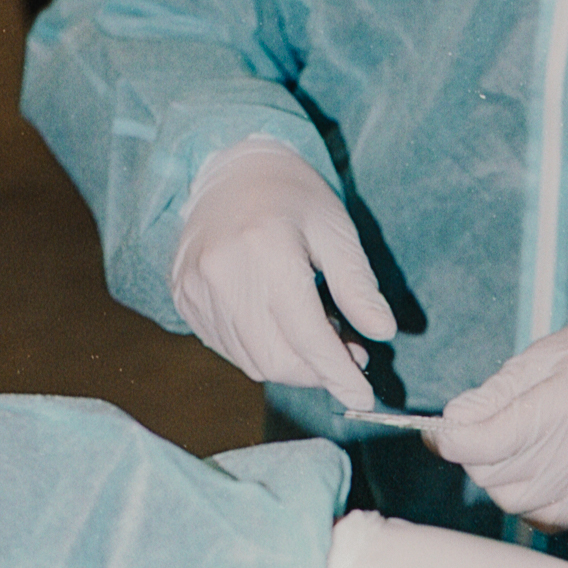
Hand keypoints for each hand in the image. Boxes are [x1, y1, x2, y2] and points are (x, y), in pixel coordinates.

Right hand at [170, 137, 395, 407]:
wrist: (230, 170)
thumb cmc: (294, 199)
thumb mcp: (336, 232)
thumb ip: (357, 286)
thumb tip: (383, 333)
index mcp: (266, 250)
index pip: (306, 335)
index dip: (338, 373)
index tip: (363, 398)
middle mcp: (222, 273)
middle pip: (277, 359)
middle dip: (318, 372)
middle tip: (348, 352)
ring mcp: (196, 288)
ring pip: (253, 361)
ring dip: (293, 363)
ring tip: (316, 329)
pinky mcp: (184, 298)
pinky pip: (230, 349)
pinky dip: (263, 351)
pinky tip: (281, 324)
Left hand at [434, 315, 567, 528]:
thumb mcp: (535, 359)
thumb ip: (490, 396)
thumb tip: (452, 424)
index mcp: (565, 403)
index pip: (487, 441)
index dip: (453, 440)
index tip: (444, 434)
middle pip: (496, 476)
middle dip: (474, 458)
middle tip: (479, 436)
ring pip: (515, 502)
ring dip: (499, 481)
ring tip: (510, 452)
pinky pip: (546, 517)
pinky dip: (529, 500)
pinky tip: (535, 473)